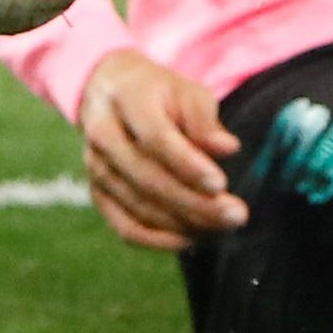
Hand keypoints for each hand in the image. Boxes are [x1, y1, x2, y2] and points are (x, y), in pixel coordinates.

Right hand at [74, 56, 244, 249]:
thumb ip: (205, 120)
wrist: (112, 94)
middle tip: (236, 215)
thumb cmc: (160, 94)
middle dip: (195, 203)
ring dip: (184, 223)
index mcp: (125, 98)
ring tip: (224, 226)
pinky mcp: (98, 194)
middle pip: (147, 178)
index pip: (155, 138)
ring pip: (139, 207)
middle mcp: (102, 135)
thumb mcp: (186, 92)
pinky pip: (126, 227)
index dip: (188, 165)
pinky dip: (159, 240)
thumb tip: (228, 149)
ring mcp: (96, 168)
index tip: (221, 184)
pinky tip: (192, 239)